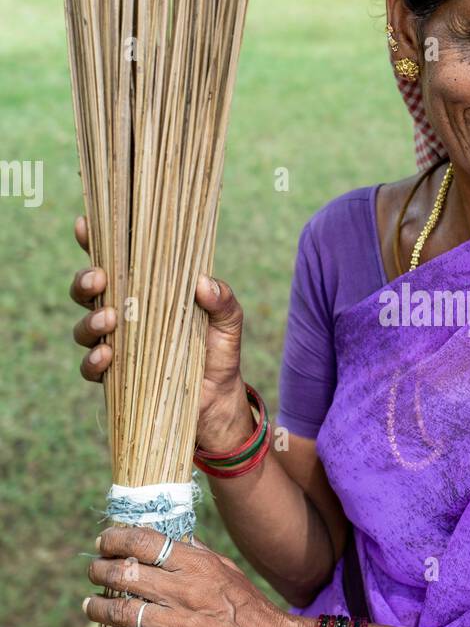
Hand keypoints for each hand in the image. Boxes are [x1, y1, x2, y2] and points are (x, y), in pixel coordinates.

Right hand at [69, 214, 251, 446]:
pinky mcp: (115, 378)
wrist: (218, 401)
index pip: (115, 262)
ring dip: (90, 321)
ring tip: (109, 320)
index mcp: (146, 293)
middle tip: (99, 279)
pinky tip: (107, 356)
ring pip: (83, 328)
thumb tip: (203, 283)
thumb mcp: (229, 323)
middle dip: (85, 281)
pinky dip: (94, 361)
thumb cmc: (219, 352)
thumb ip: (223, 301)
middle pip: (87, 292)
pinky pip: (90, 368)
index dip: (94, 241)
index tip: (85, 225)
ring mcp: (116, 346)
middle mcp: (124, 316)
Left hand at [83, 525, 314, 626]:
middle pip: (126, 575)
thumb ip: (198, 555)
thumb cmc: (250, 608)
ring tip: (91, 606)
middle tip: (94, 572)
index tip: (103, 542)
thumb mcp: (228, 570)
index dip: (116, 539)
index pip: (145, 543)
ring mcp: (180, 626)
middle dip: (100, 571)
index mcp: (197, 565)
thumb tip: (175, 539)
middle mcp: (185, 591)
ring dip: (98, 608)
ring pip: (123, 612)